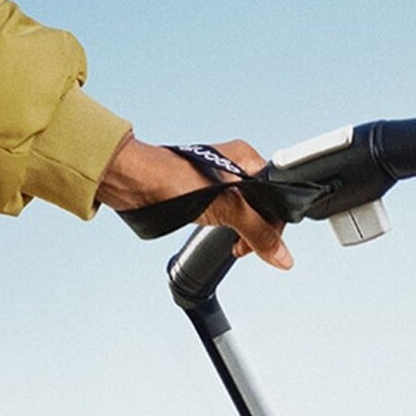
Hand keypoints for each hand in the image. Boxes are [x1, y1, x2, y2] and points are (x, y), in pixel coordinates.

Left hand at [96, 135, 292, 268]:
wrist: (131, 180)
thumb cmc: (171, 179)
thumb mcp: (226, 208)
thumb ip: (258, 233)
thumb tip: (284, 257)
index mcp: (247, 158)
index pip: (279, 195)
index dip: (275, 224)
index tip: (267, 245)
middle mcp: (237, 167)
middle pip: (265, 207)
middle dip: (259, 232)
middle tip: (245, 248)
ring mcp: (222, 181)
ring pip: (248, 214)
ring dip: (245, 233)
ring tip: (234, 244)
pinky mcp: (206, 194)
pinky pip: (231, 216)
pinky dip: (231, 230)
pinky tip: (223, 236)